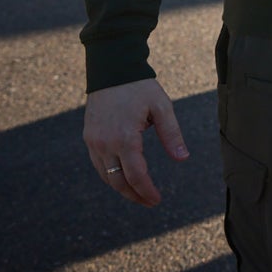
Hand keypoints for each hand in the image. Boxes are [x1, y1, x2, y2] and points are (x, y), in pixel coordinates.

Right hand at [83, 78, 189, 205]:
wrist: (112, 69)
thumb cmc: (139, 87)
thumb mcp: (161, 107)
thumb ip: (172, 134)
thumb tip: (182, 159)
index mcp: (125, 138)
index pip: (136, 175)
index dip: (147, 191)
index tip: (157, 200)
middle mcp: (106, 144)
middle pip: (118, 181)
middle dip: (135, 195)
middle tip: (149, 202)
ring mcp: (94, 142)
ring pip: (106, 176)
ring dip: (121, 188)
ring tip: (138, 194)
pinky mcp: (89, 137)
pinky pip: (98, 165)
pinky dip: (110, 176)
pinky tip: (122, 177)